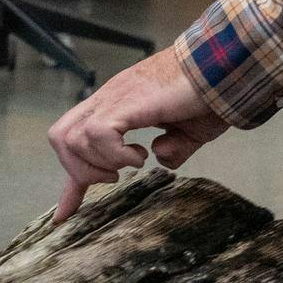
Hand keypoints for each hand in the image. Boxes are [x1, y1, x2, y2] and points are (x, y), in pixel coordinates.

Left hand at [47, 46, 229, 222]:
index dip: (71, 181)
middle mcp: (109, 99)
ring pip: (73, 139)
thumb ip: (174, 147)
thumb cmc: (209, 96)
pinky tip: (139, 156)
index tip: (64, 213)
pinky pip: (97, 134)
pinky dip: (114, 155)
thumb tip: (160, 157)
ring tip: (130, 163)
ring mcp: (115, 98)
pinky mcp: (126, 102)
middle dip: (80, 171)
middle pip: (60, 137)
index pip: (78, 139)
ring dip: (99, 164)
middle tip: (113, 178)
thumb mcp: (189, 132)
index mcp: (118, 104)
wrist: (222, 69)